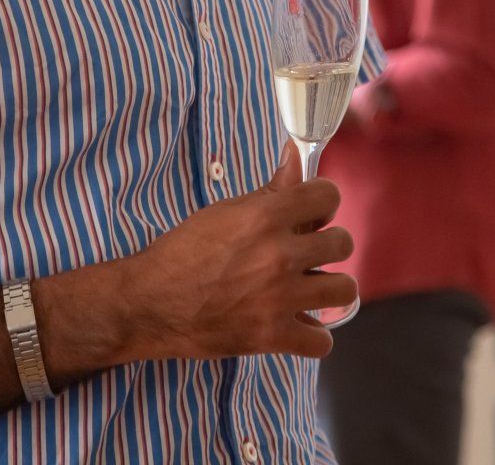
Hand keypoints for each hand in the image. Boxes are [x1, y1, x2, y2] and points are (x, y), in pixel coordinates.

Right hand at [124, 143, 354, 360]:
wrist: (150, 303)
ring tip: (312, 288)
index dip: (323, 202)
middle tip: (310, 253)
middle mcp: (279, 256)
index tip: (314, 212)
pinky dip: (314, 337)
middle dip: (329, 244)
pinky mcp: (272, 337)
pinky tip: (300, 325)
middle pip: (343, 243)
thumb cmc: (183, 251)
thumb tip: (294, 152)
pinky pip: (322, 342)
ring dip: (330, 288)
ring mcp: (279, 299)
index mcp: (265, 218)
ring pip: (344, 290)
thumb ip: (269, 188)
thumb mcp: (225, 212)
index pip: (328, 196)